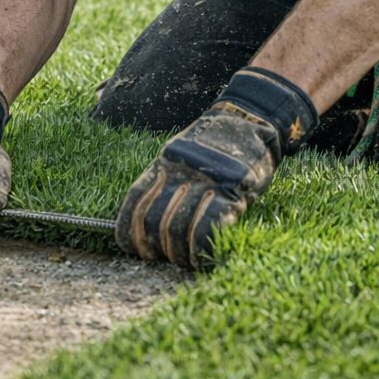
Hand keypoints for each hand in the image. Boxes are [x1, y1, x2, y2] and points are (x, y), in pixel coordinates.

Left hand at [115, 67, 316, 268]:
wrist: (249, 118)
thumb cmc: (214, 143)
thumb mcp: (180, 153)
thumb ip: (164, 180)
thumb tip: (144, 215)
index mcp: (164, 162)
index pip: (135, 201)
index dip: (129, 230)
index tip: (135, 248)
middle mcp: (179, 171)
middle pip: (152, 219)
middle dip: (154, 247)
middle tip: (164, 257)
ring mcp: (204, 181)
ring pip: (176, 227)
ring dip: (177, 253)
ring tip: (184, 260)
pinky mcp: (232, 191)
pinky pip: (207, 227)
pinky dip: (201, 249)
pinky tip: (201, 257)